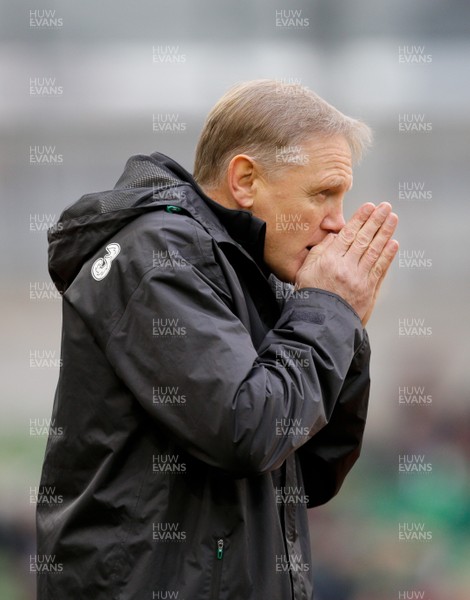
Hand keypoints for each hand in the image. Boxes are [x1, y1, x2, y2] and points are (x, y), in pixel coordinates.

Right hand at [295, 202, 398, 325]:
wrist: (321, 323)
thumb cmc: (311, 297)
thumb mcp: (306, 271)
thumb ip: (319, 251)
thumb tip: (334, 237)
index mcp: (329, 260)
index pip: (348, 234)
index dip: (360, 219)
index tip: (369, 207)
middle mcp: (346, 267)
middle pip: (364, 239)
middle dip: (376, 220)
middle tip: (385, 207)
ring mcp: (359, 278)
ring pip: (375, 250)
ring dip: (385, 233)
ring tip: (392, 219)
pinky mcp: (368, 290)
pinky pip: (380, 268)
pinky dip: (388, 255)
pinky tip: (393, 243)